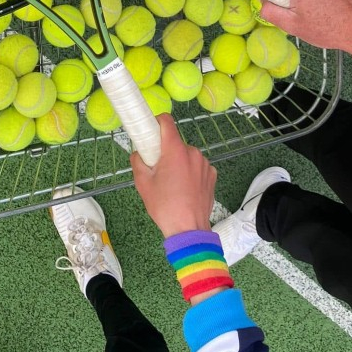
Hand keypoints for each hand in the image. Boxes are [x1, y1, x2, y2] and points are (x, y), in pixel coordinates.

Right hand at [131, 113, 216, 237]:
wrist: (189, 229)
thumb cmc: (164, 206)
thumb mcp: (143, 184)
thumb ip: (138, 161)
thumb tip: (139, 153)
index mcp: (175, 150)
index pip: (167, 121)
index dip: (157, 122)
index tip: (151, 131)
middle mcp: (193, 152)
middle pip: (176, 143)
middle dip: (166, 151)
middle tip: (158, 169)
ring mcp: (205, 163)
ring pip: (187, 155)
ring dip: (179, 162)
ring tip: (173, 183)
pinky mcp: (212, 174)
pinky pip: (197, 166)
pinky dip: (191, 172)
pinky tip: (186, 189)